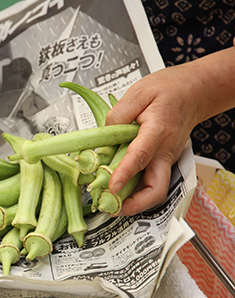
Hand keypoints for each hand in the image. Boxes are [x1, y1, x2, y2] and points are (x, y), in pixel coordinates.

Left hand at [105, 64, 204, 214]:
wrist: (193, 91)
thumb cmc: (168, 90)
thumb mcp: (139, 92)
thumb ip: (118, 114)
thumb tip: (104, 135)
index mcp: (157, 132)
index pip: (140, 157)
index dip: (124, 174)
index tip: (111, 187)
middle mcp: (165, 151)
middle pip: (156, 189)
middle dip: (134, 204)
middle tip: (111, 208)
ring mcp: (166, 159)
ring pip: (155, 189)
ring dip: (134, 201)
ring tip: (110, 202)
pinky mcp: (163, 161)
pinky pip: (151, 181)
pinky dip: (136, 190)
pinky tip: (119, 189)